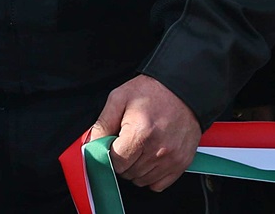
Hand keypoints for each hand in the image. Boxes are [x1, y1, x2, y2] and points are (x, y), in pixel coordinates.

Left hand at [87, 75, 200, 191]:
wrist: (183, 89)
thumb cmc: (150, 92)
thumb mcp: (119, 98)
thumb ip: (102, 124)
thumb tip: (90, 145)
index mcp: (140, 133)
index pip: (115, 162)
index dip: (109, 154)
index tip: (112, 145)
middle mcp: (157, 149)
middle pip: (128, 173)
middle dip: (122, 161)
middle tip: (126, 143)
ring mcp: (172, 159)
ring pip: (141, 180)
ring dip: (135, 169)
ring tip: (139, 148)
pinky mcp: (182, 163)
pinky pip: (158, 185)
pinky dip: (150, 176)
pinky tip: (150, 158)